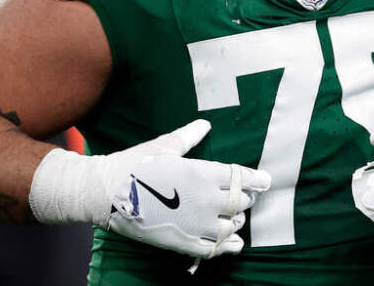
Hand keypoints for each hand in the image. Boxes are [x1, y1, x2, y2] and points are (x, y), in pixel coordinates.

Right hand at [29, 119, 271, 257]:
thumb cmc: (135, 164)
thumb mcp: (165, 146)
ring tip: (236, 217)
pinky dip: (227, 246)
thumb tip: (205, 124)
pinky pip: (214, 249)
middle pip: (241, 202)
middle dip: (246, 198)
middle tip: (246, 196)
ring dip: (237, 221)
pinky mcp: (183, 242)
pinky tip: (232, 243)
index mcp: (203, 173)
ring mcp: (196, 224)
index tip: (267, 180)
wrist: (106, 193)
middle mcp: (205, 199)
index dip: (257, 179)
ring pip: (231, 226)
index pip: (242, 177)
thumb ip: (189, 136)